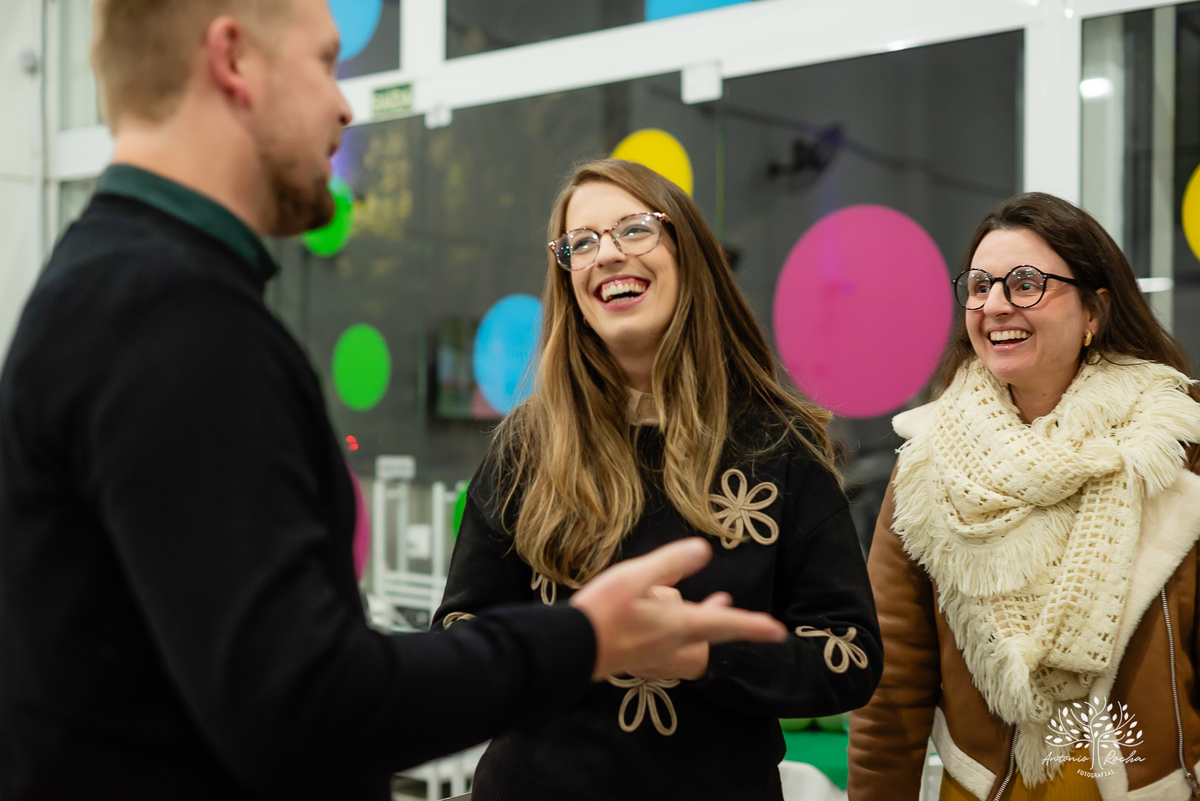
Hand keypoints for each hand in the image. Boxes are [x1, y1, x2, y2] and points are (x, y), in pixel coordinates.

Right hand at [569, 538, 784, 680]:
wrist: (569, 649)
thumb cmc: (601, 612)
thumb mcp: (634, 578)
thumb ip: (670, 564)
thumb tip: (704, 549)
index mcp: (677, 625)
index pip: (724, 624)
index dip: (753, 626)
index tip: (778, 632)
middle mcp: (672, 642)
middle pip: (713, 632)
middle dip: (738, 624)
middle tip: (766, 627)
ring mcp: (656, 651)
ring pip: (692, 633)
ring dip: (709, 618)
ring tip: (719, 601)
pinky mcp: (641, 654)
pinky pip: (672, 637)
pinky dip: (684, 622)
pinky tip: (669, 610)